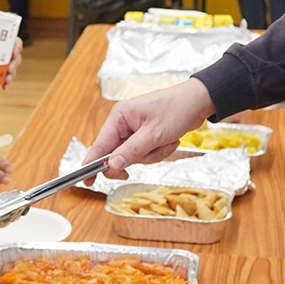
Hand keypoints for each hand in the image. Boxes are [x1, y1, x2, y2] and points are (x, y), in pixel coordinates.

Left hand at [0, 22, 22, 84]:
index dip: (17, 46)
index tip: (14, 51)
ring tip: (7, 79)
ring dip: (12, 74)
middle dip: (15, 62)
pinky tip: (4, 87)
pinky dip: (5, 82)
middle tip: (9, 67)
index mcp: (1, 39)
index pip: (14, 41)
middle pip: (15, 56)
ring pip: (11, 68)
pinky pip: (3, 77)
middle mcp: (3, 50)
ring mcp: (0, 61)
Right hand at [86, 79, 214, 176]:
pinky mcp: (145, 137)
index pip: (100, 144)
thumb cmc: (177, 109)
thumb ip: (131, 151)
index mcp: (119, 117)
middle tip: (150, 153)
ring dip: (152, 155)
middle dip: (138, 157)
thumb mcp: (154, 134)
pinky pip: (145, 154)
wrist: (198, 102)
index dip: (92, 164)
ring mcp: (134, 131)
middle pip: (118, 155)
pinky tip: (170, 141)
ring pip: (134, 157)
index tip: (86, 181)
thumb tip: (111, 165)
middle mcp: (123, 123)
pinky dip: (158, 152)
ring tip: (166, 141)